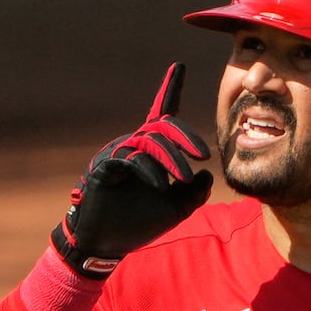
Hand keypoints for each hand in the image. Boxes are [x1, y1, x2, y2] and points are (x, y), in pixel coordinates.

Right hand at [51, 63, 212, 278]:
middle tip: (204, 154)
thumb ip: (195, 193)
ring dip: (172, 159)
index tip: (180, 66)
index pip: (162, 114)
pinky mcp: (104, 166)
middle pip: (162, 126)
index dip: (170, 89)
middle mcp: (132, 145)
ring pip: (149, 141)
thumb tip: (206, 175)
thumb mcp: (177, 210)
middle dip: (186, 137)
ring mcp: (117, 154)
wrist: (109, 244)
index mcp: (149, 151)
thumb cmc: (139, 224)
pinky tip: (161, 185)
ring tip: (183, 178)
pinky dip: (149, 169)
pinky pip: (129, 158)